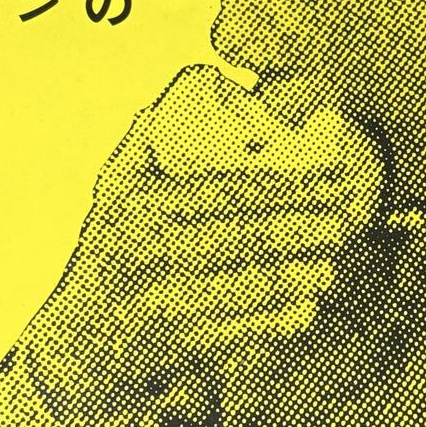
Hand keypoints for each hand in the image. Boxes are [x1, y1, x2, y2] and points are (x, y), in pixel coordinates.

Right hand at [23, 64, 383, 421]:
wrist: (76, 343)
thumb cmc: (112, 249)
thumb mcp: (116, 187)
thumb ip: (152, 136)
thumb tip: (202, 80)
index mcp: (139, 201)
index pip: (231, 188)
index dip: (291, 181)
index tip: (335, 173)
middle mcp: (145, 250)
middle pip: (247, 235)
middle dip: (307, 224)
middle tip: (349, 214)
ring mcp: (158, 302)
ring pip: (247, 285)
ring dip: (300, 273)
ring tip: (335, 259)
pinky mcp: (171, 346)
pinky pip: (238, 331)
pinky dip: (277, 320)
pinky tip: (307, 306)